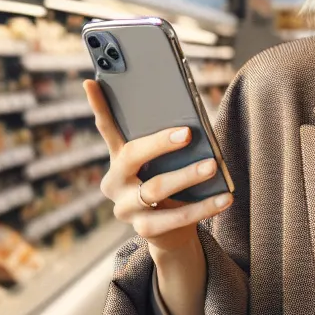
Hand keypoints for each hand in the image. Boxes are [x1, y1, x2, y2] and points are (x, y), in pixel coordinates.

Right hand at [85, 80, 231, 256]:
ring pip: (154, 189)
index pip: (107, 129)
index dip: (98, 107)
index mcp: (117, 160)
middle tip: (188, 133)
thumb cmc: (170, 185)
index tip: (91, 82)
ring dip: (186, 176)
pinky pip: (174, 217)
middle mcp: (115, 183)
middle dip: (159, 143)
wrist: (171, 232)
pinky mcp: (143, 229)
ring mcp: (125, 208)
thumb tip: (192, 126)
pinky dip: (202, 207)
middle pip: (132, 157)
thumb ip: (167, 147)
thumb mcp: (165, 164)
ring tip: (212, 166)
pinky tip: (223, 199)